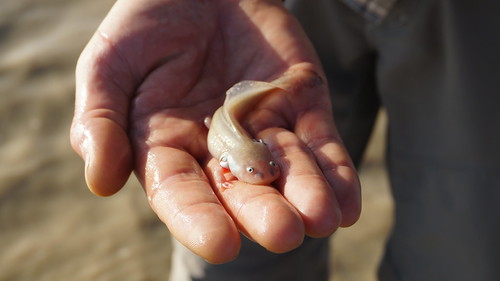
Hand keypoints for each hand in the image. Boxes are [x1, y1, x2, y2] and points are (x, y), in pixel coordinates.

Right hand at [70, 0, 360, 262]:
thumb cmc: (147, 25)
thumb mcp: (109, 64)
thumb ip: (100, 119)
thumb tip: (100, 182)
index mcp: (167, 150)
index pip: (181, 193)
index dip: (198, 218)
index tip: (221, 243)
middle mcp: (218, 151)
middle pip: (241, 190)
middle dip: (262, 213)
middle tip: (284, 234)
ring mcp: (264, 130)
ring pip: (287, 170)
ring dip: (307, 195)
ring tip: (322, 217)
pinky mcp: (301, 108)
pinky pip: (321, 144)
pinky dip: (335, 173)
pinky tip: (347, 204)